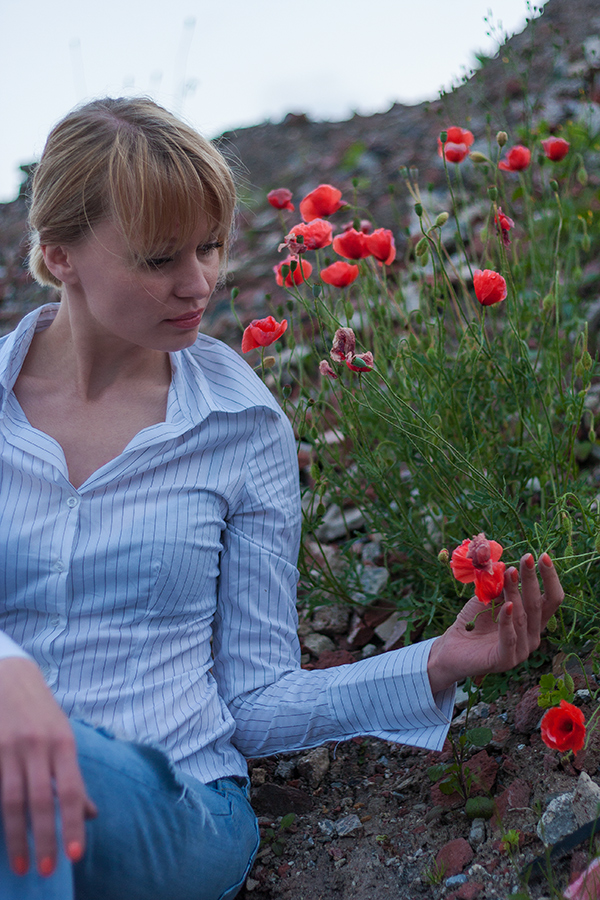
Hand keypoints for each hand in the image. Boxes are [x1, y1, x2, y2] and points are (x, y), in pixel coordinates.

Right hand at [0, 658, 96, 876]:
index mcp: (63, 742)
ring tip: (22, 864)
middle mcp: (37, 745)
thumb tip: (91, 814)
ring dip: (17, 837)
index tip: (74, 855)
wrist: (10, 677)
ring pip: (12, 800)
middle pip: (40, 800)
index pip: (70, 790)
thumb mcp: (65, 737)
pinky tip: (1, 835)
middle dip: (45, 838)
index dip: (72, 823)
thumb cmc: (42, 713)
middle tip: (48, 870)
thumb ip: (73, 776)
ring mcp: (9, 748)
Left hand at [427, 552, 563, 693]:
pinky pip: (509, 638)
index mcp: (533, 621)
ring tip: (511, 572)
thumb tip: (510, 567)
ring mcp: (522, 650)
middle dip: (533, 579)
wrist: (452, 649)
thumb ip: (500, 587)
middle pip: (539, 605)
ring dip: (516, 592)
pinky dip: (507, 620)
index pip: (551, 599)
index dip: (549, 578)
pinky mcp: (506, 660)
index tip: (543, 556)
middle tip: (528, 557)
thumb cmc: (473, 622)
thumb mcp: (488, 599)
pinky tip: (506, 605)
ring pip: (522, 617)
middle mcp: (532, 636)